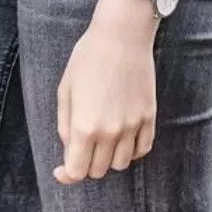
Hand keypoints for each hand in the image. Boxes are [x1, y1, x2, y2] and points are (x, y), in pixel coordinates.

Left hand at [55, 0, 158, 182]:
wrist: (121, 36)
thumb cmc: (87, 58)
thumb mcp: (65, 89)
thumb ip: (65, 124)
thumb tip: (70, 147)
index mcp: (85, 126)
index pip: (77, 170)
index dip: (67, 175)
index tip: (62, 171)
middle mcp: (110, 132)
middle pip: (98, 170)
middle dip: (86, 163)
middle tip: (81, 146)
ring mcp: (133, 126)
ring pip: (121, 164)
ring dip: (109, 158)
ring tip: (102, 139)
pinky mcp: (149, 117)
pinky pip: (142, 149)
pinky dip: (131, 150)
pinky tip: (122, 137)